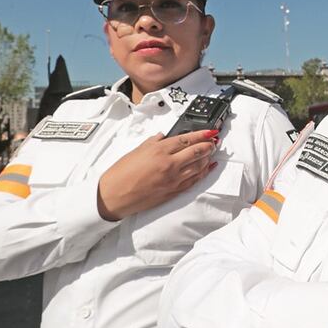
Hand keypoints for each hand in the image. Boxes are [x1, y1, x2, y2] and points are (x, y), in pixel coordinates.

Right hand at [96, 129, 218, 220]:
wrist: (114, 196)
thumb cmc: (121, 173)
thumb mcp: (136, 151)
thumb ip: (153, 142)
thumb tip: (164, 136)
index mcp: (159, 150)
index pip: (186, 139)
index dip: (202, 134)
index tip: (211, 131)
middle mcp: (169, 164)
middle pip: (197, 152)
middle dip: (209, 145)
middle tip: (214, 140)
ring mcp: (174, 179)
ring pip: (199, 166)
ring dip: (208, 157)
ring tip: (212, 151)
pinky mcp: (174, 191)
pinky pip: (194, 180)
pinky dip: (204, 172)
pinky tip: (209, 167)